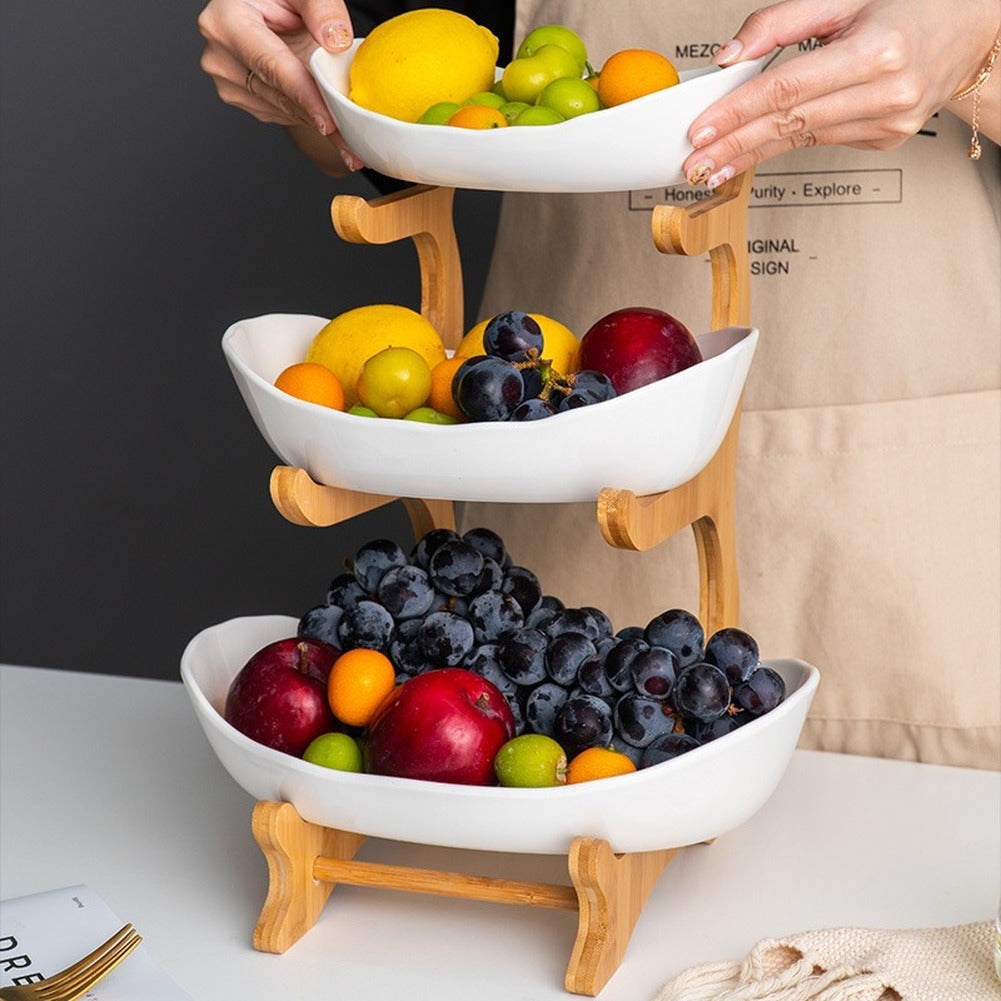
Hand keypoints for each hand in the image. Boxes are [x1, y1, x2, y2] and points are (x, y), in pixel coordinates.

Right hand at [198, 0, 363, 170]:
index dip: (305, 97)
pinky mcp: (240, 96)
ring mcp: (228, 81)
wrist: (262, 6)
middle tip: (355, 142)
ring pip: (283, 109)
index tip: (329, 123)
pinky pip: (280, 112)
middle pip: (280, 95)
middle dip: (321, 117)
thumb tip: (337, 41)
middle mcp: (222, 57)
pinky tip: (324, 110)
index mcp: (227, 22)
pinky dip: (306, 113)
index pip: (274, 67)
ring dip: (317, 118)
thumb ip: (321, 7)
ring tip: (347, 132)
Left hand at [683, 0, 999, 187]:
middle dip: (734, 146)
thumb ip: (781, 22)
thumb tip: (728, 56)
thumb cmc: (913, 2)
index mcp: (878, 51)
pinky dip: (786, 143)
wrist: (975, 26)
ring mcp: (891, 123)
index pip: (788, 89)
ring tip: (712, 167)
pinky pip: (823, 139)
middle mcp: (889, 93)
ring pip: (802, 141)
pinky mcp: (887, 139)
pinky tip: (754, 150)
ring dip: (751, 155)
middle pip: (790, 124)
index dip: (738, 112)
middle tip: (694, 164)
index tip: (701, 129)